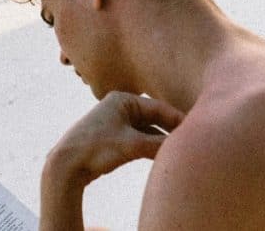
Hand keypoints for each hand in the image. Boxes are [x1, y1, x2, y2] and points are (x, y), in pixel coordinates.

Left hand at [45, 91, 184, 186]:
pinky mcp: (113, 137)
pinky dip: (151, 146)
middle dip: (171, 130)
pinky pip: (139, 139)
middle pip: (154, 118)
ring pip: (148, 130)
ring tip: (180, 150)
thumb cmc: (96, 149)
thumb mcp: (133, 145)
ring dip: (162, 140)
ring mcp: (116, 121)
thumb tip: (184, 145)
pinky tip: (162, 155)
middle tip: (193, 141)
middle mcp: (120, 106)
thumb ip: (160, 144)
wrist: (66, 165)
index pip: (159, 108)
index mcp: (123, 99)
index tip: (198, 131)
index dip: (179, 120)